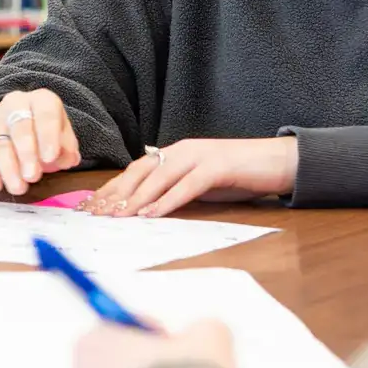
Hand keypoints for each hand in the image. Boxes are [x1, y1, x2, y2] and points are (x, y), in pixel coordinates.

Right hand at [0, 89, 80, 193]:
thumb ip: (67, 147)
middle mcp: (15, 104)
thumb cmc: (44, 133)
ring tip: (18, 188)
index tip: (50, 158)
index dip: (48, 135)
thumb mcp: (62, 136)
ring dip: (8, 168)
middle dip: (26, 153)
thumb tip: (67, 160)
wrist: (16, 123)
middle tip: (33, 176)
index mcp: (41, 101)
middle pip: (19, 127)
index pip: (46, 114)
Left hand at [85, 137, 297, 217]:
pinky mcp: (217, 167)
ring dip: (134, 199)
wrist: (278, 160)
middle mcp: (180, 151)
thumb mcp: (199, 182)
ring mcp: (198, 156)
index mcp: (174, 153)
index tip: (89, 207)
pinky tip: (152, 214)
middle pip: (138, 172)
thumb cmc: (239, 175)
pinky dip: (167, 200)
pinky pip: (186, 186)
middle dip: (114, 194)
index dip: (110, 188)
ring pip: (158, 178)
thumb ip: (174, 189)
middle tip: (93, 214)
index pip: (134, 171)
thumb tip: (145, 209)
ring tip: (116, 216)